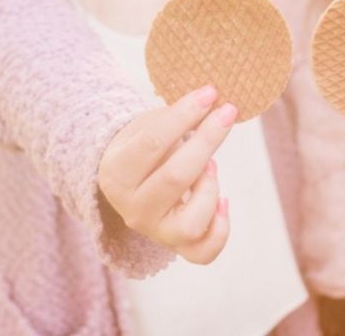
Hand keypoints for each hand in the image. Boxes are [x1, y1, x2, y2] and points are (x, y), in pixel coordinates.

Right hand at [98, 85, 237, 263]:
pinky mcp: (175, 246)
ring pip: (191, 222)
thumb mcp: (148, 126)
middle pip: (177, 176)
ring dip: (209, 188)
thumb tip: (214, 101)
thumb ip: (176, 118)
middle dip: (208, 139)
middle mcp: (132, 208)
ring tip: (212, 165)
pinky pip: (204, 252)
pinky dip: (221, 228)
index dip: (185, 114)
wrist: (131, 181)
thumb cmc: (144, 147)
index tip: (210, 92)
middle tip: (228, 111)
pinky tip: (224, 200)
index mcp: (116, 174)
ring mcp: (154, 231)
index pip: (153, 141)